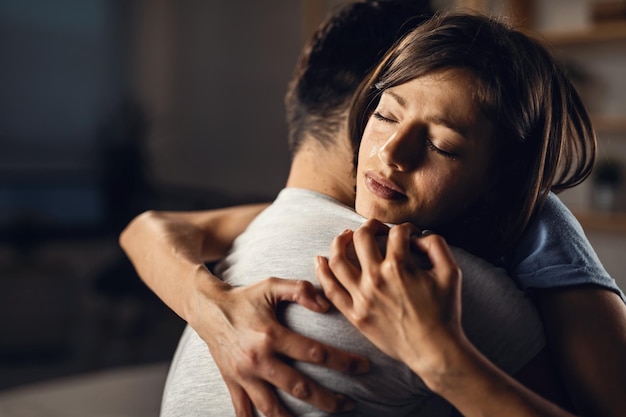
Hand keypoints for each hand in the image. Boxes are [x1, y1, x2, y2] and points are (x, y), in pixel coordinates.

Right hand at [189, 274, 368, 416]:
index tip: (363, 367)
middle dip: (328, 400)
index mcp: (271, 335)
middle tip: (351, 403)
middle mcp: (258, 359)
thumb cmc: (245, 296)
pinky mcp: (232, 383)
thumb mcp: (272, 285)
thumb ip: (300, 289)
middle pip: (299, 387)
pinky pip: (243, 411)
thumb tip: (325, 305)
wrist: (207, 308)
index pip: (315, 352)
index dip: (343, 362)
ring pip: (273, 408)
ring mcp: (243, 375)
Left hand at [315, 219, 463, 380]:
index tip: (410, 234)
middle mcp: (376, 278)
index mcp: (399, 266)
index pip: (396, 232)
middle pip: (362, 238)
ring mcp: (362, 297)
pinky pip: (331, 290)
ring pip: (338, 260)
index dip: (406, 228)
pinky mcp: (355, 314)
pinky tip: (321, 260)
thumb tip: (418, 237)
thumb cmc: (445, 311)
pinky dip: (322, 272)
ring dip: (339, 242)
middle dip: (370, 226)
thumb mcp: (451, 272)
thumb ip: (436, 245)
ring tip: (346, 236)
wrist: (434, 349)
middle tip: (376, 228)